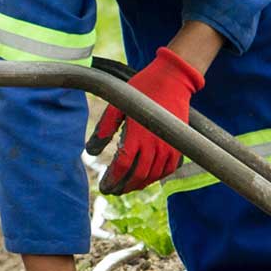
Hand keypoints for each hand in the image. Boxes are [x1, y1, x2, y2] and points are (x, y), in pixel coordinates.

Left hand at [88, 46, 202, 193]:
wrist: (172, 80)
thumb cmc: (142, 89)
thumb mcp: (117, 105)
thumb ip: (104, 128)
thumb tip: (91, 152)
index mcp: (138, 134)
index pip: (123, 166)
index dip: (112, 180)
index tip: (104, 186)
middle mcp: (155, 144)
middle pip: (138, 176)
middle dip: (123, 186)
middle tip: (113, 190)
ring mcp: (170, 146)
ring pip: (153, 175)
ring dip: (139, 184)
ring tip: (126, 186)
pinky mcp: (179, 145)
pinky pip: (168, 169)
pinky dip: (156, 177)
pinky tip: (146, 177)